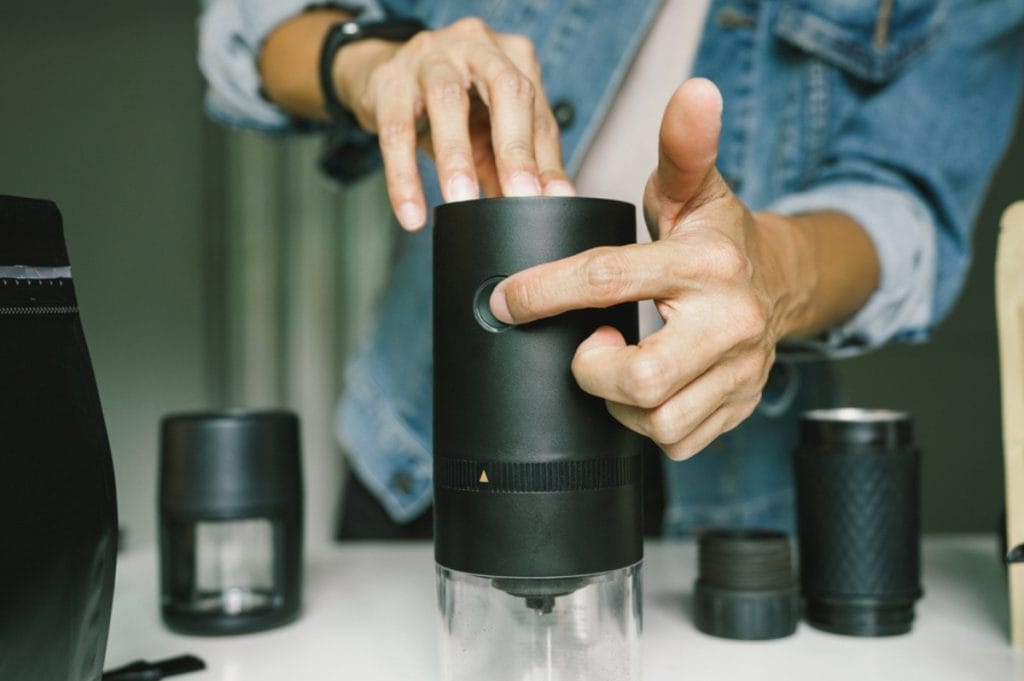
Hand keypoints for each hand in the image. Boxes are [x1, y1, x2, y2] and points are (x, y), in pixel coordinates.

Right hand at [335, 17, 573, 229]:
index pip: (538, 111)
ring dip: (457, 157)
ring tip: (461, 201)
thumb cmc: (452, 105)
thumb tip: (534, 208)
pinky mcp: (389, 79)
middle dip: (515, 148)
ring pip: (447, 101)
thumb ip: (511, 164)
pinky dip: (404, 177)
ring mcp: (431, 56)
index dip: (547, 159)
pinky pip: (396, 131)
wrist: (385, 80)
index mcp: (512, 56)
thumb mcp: (488, 128)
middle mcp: (476, 45)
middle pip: (506, 88)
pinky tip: (411, 212)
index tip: (553, 199)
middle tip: (521, 196)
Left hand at [488, 79, 811, 459]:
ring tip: (615, 366)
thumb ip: (683, 146)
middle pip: (639, 379)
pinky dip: (647, 423)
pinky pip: (678, 441)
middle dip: (592, 370)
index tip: (508, 301)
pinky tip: (643, 392)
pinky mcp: (739, 406)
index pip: (607, 280)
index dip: (544, 293)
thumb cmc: (720, 237)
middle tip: (587, 346)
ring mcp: (739, 373)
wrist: (783, 282)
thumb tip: (692, 91)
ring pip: (657, 421)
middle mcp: (730, 323)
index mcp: (707, 263)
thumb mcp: (696, 189)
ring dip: (618, 402)